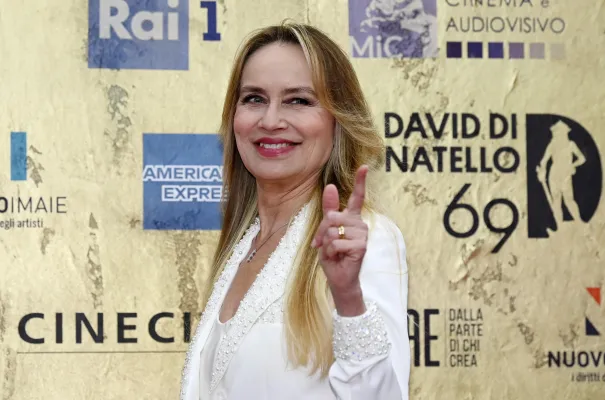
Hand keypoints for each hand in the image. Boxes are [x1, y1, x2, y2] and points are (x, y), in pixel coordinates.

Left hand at [311, 165, 368, 315]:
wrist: (339, 278)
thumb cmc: (333, 254)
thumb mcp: (326, 231)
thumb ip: (329, 209)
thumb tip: (329, 186)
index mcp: (352, 218)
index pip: (358, 197)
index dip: (360, 181)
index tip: (365, 166)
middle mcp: (359, 224)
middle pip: (332, 217)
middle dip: (321, 232)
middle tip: (323, 245)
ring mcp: (362, 235)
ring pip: (332, 230)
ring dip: (326, 244)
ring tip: (333, 253)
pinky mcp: (361, 246)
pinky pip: (335, 243)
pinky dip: (330, 252)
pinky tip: (337, 258)